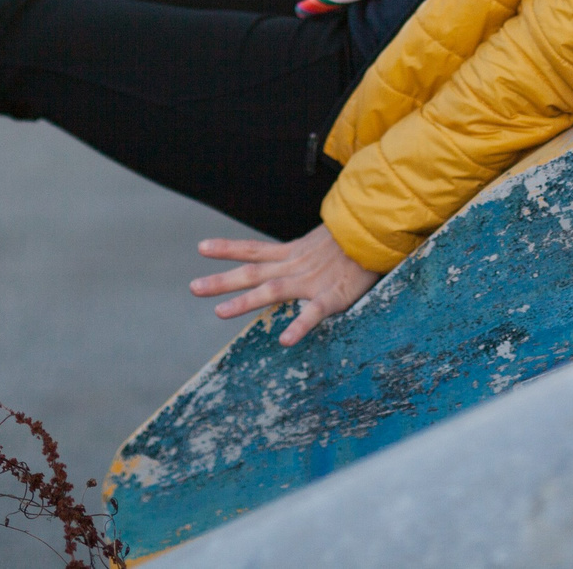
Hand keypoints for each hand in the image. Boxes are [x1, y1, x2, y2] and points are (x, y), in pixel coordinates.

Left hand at [190, 225, 376, 344]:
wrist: (379, 233)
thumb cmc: (353, 241)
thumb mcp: (320, 244)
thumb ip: (303, 254)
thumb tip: (289, 260)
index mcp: (292, 253)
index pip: (253, 249)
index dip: (227, 248)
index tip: (200, 248)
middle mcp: (294, 266)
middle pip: (251, 272)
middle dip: (222, 280)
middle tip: (193, 288)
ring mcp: (310, 281)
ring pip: (272, 290)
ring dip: (245, 302)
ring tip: (220, 312)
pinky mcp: (332, 296)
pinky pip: (312, 313)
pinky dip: (298, 326)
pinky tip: (284, 340)